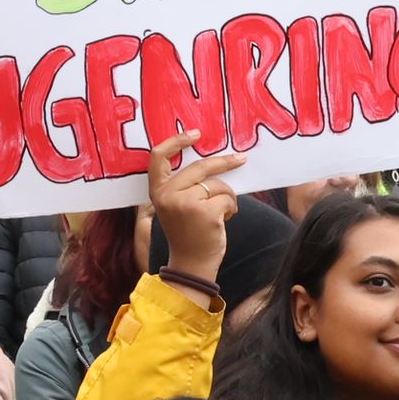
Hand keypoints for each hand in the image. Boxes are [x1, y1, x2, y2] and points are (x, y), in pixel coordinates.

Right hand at [145, 134, 243, 284]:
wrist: (191, 265)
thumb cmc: (188, 233)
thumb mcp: (176, 205)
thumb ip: (184, 185)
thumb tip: (212, 159)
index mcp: (157, 191)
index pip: (158, 157)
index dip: (176, 141)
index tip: (196, 134)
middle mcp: (167, 195)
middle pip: (200, 167)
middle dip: (225, 163)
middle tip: (241, 159)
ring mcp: (185, 204)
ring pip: (217, 184)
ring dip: (227, 196)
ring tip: (221, 213)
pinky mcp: (204, 213)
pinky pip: (227, 198)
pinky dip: (231, 207)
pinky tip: (224, 220)